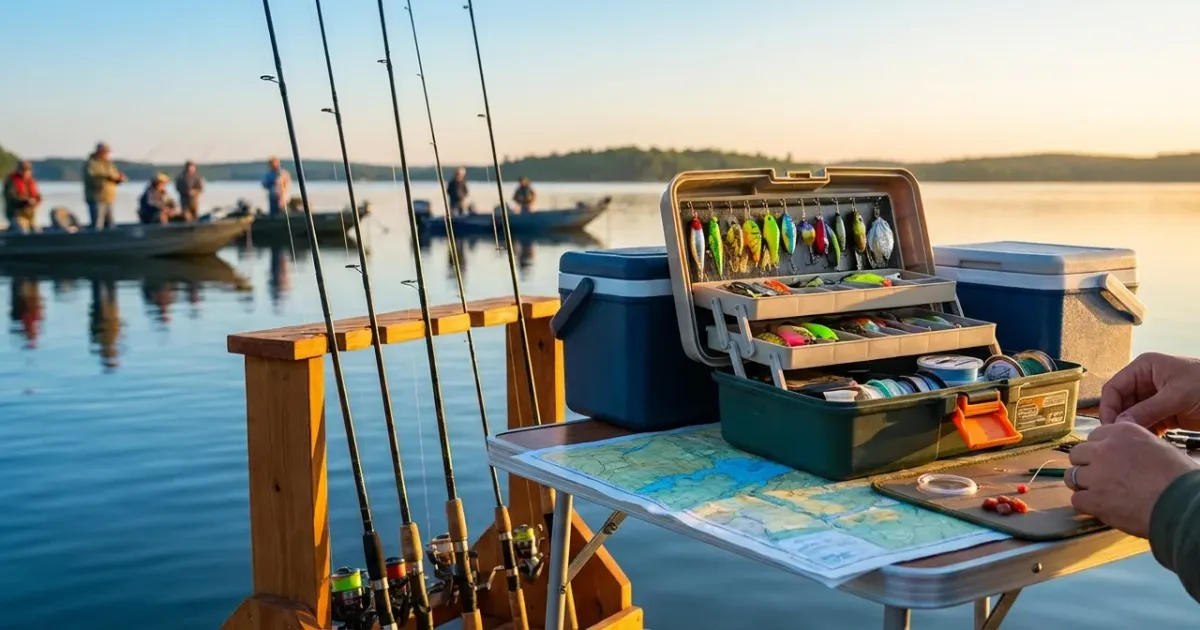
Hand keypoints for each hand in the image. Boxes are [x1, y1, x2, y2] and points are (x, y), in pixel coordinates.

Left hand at [1066, 422, 1198, 537]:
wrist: (1181, 504)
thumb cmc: (1178, 477)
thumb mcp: (1158, 447)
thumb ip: (1134, 445)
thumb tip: (1125, 452)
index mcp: (1122, 432)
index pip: (1095, 436)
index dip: (1099, 450)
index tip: (1107, 460)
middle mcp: (1104, 449)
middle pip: (1077, 454)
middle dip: (1086, 465)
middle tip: (1099, 477)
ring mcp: (1096, 474)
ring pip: (1071, 476)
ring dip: (1082, 485)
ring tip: (1099, 493)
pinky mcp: (1093, 499)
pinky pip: (1077, 500)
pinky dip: (1086, 505)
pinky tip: (1100, 508)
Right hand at [1100, 352, 1199, 432]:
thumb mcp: (1176, 396)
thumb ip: (1146, 410)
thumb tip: (1120, 425)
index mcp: (1144, 368)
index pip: (1115, 387)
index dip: (1108, 407)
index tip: (1109, 427)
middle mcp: (1146, 381)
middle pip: (1121, 403)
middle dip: (1121, 420)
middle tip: (1120, 439)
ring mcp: (1155, 398)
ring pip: (1133, 415)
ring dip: (1133, 428)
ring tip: (1134, 442)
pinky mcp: (1166, 412)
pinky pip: (1147, 423)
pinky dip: (1146, 433)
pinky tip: (1148, 442)